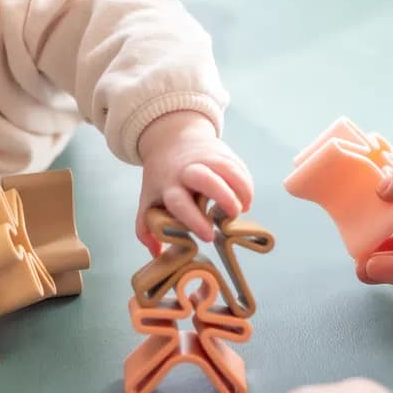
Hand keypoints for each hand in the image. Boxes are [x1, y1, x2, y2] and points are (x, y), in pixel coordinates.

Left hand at [136, 111, 253, 255]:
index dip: (194, 220)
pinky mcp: (223, 153)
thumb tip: (156, 254)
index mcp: (168, 185)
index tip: (208, 236)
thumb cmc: (162, 178)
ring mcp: (206, 159)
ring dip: (240, 190)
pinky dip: (246, 185)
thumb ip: (147, 228)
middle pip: (205, 179)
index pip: (179, 202)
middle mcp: (187, 171)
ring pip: (227, 169)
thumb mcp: (149, 198)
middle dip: (222, 197)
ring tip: (242, 209)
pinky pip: (239, 167)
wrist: (171, 138)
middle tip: (231, 216)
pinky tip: (244, 200)